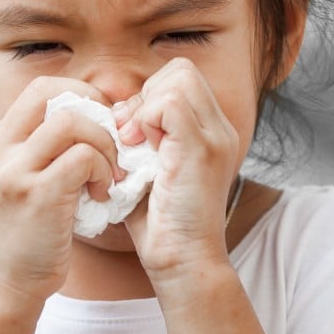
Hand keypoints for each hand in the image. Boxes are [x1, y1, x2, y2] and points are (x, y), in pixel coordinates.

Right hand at [0, 77, 122, 308]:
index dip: (80, 94)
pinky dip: (103, 171)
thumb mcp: (22, 181)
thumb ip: (43, 150)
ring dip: (103, 145)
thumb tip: (91, 118)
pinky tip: (103, 194)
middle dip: (95, 111)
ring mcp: (13, 171)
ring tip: (108, 176)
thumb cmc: (27, 235)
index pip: (41, 88)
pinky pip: (82, 158)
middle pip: (53, 94)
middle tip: (112, 144)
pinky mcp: (35, 195)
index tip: (102, 124)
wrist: (5, 286)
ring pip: (72, 123)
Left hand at [115, 58, 240, 288]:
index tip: (129, 133)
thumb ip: (140, 139)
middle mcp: (219, 129)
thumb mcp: (148, 170)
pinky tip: (136, 150)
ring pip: (177, 79)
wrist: (183, 262)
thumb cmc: (159, 224)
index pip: (181, 78)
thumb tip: (114, 115)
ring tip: (132, 143)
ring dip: (144, 106)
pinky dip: (145, 119)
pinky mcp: (202, 149)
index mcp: (210, 132)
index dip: (148, 96)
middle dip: (145, 95)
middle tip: (129, 136)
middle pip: (181, 71)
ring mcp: (215, 137)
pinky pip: (170, 104)